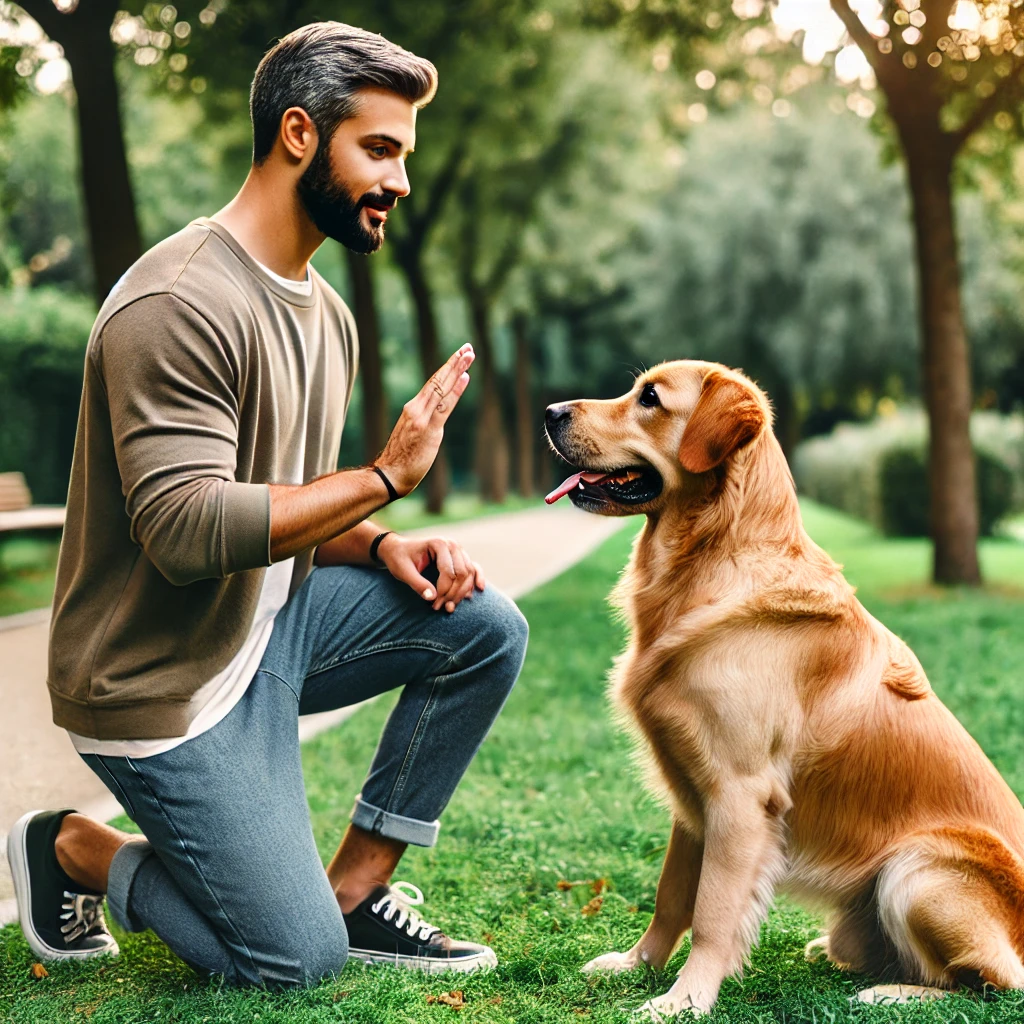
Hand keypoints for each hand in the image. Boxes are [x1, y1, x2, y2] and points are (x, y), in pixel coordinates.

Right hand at [375, 345, 473, 497]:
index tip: (459, 355)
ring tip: (469, 354)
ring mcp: (422, 418)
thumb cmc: (402, 459)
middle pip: (437, 380)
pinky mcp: (429, 430)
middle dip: (454, 362)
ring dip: (456, 370)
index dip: (447, 368)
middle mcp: (416, 408)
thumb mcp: (413, 435)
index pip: (432, 383)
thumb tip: (437, 417)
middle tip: (468, 347)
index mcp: (413, 409)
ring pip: (441, 387)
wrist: (390, 475)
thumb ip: (424, 422)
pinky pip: (445, 406)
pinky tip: (465, 377)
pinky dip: (455, 390)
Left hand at [378, 534, 485, 612]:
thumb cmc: (399, 558)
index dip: (444, 591)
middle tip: (441, 607)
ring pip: (469, 573)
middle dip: (453, 593)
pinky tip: (478, 590)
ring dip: (463, 592)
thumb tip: (433, 598)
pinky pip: (473, 568)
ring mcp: (458, 550)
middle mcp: (452, 545)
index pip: (449, 572)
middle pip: (462, 573)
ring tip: (451, 607)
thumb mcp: (403, 571)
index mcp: (439, 544)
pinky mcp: (460, 557)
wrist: (398, 549)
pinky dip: (477, 579)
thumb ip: (417, 584)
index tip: (434, 605)